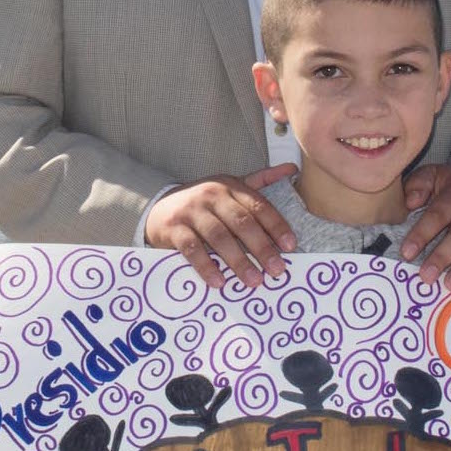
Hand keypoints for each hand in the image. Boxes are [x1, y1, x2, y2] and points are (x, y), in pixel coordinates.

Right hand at [145, 164, 298, 288]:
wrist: (159, 207)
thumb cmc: (203, 203)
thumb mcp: (230, 187)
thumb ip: (261, 180)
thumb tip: (292, 169)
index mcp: (230, 187)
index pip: (258, 206)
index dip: (276, 226)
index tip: (290, 247)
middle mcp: (212, 195)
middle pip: (241, 222)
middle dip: (262, 247)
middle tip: (277, 270)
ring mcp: (191, 211)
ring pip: (219, 236)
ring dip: (238, 261)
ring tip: (253, 281)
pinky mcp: (173, 228)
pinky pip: (192, 249)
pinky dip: (206, 266)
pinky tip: (219, 281)